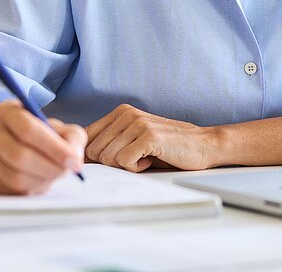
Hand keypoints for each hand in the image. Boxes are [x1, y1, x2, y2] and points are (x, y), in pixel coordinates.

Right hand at [0, 100, 86, 194]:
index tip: (74, 160)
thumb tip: (75, 158)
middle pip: (21, 156)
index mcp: (6, 111)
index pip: (29, 130)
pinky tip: (40, 180)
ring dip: (43, 180)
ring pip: (16, 177)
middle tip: (67, 171)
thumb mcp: (53, 126)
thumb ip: (71, 136)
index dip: (55, 148)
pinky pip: (11, 190)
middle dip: (51, 167)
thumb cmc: (31, 134)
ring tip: (55, 175)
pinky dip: (32, 188)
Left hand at [85, 104, 218, 172]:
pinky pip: (124, 162)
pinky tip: (152, 159)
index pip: (86, 137)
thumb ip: (110, 142)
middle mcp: (126, 114)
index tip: (112, 161)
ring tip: (146, 156)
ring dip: (127, 166)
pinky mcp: (148, 136)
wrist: (202, 144)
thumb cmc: (168, 146)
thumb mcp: (134, 139)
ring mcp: (137, 123)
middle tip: (136, 157)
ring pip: (108, 158)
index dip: (92, 156)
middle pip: (94, 151)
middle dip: (112, 163)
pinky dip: (137, 169)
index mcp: (120, 112)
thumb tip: (79, 158)